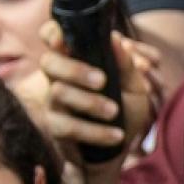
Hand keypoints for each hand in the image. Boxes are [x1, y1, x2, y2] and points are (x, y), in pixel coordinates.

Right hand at [37, 21, 155, 168]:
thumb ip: (126, 65)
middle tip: (101, 80)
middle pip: (49, 63)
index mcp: (75, 61)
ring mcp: (54, 103)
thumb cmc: (125, 111)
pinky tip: (117, 136)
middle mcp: (58, 78)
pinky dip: (95, 132)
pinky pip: (68, 127)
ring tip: (114, 112)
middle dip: (74, 69)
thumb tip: (116, 39)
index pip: (51, 38)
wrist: (117, 150)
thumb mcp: (134, 88)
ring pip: (58, 93)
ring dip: (89, 102)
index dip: (52, 33)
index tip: (62, 39)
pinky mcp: (56, 128)